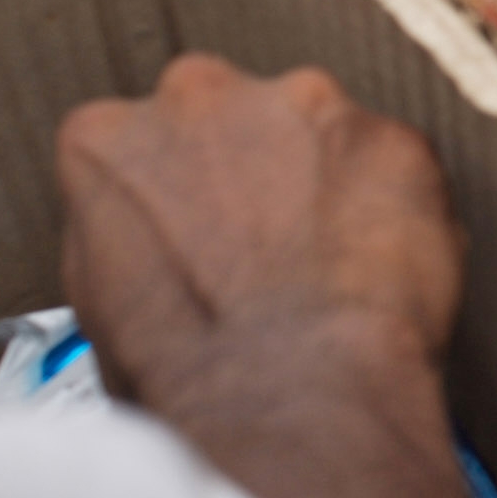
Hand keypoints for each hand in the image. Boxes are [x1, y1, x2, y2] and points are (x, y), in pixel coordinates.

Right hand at [56, 54, 484, 497]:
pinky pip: (399, 168)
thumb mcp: (96, 303)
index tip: (203, 235)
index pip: (141, 141)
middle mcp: (200, 95)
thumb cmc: (186, 378)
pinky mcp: (392, 139)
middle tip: (276, 250)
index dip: (179, 196)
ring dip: (329, 184)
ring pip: (321, 133)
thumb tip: (155, 234)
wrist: (287, 402)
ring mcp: (303, 106)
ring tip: (336, 272)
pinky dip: (400, 213)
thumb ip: (122, 230)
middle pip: (232, 118)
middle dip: (255, 170)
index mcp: (108, 136)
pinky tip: (386, 277)